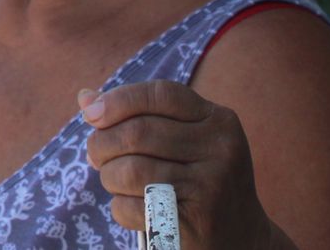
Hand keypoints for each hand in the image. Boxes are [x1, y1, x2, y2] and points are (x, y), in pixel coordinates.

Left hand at [82, 82, 286, 249]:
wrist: (243, 241)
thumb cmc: (200, 182)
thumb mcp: (184, 140)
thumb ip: (140, 115)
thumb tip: (86, 98)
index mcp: (219, 121)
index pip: (161, 94)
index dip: (118, 100)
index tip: (91, 114)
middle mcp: (221, 151)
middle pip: (137, 133)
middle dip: (102, 144)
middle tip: (96, 157)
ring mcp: (210, 188)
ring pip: (130, 169)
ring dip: (108, 176)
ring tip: (113, 181)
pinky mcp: (194, 224)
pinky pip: (132, 206)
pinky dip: (119, 207)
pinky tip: (132, 208)